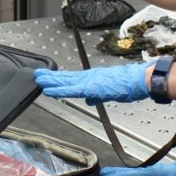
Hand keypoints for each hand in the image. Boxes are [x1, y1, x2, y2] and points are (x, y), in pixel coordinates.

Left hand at [34, 63, 150, 104]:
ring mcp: (89, 81)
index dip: (58, 79)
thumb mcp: (108, 92)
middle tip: (37, 75)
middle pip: (65, 78)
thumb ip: (96, 96)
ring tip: (39, 79)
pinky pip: (71, 90)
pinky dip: (59, 90)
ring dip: (51, 81)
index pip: (71, 79)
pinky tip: (49, 91)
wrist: (138, 80)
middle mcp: (88, 77)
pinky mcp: (90, 87)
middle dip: (50, 77)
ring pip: (65, 82)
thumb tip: (88, 100)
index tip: (48, 77)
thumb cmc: (128, 85)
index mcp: (92, 79)